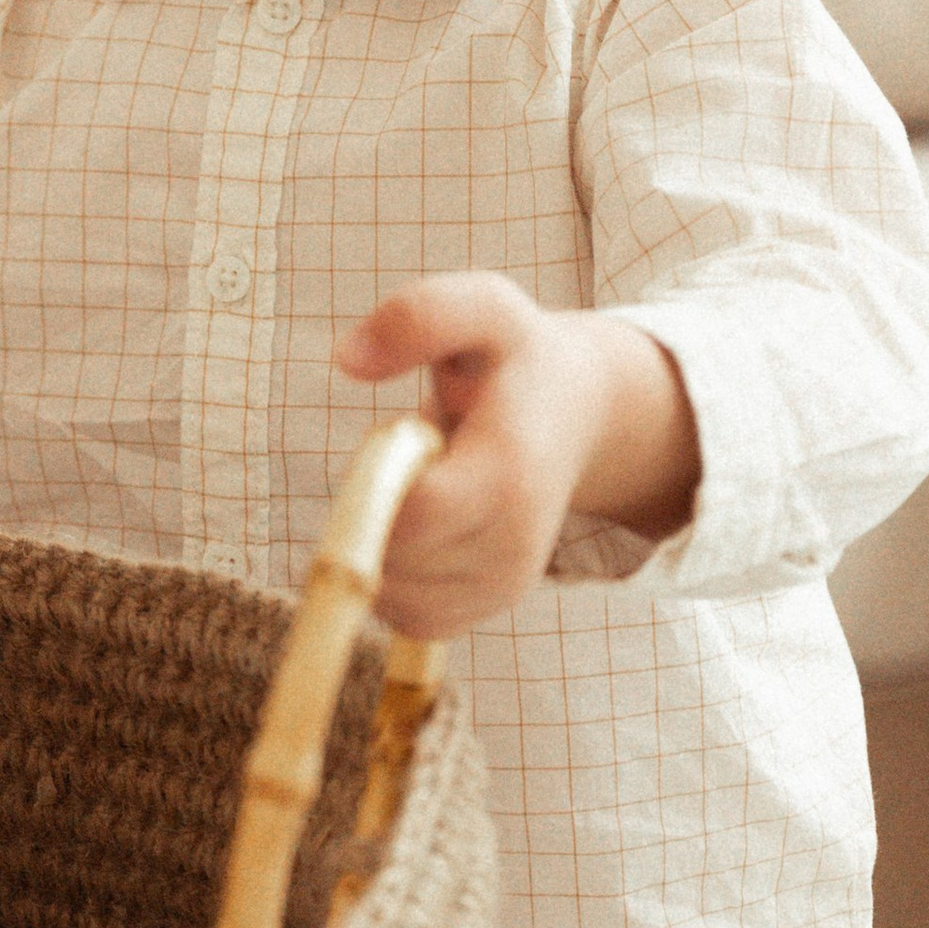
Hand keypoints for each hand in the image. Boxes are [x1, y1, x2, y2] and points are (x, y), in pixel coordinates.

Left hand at [335, 270, 698, 634]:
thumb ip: (420, 316)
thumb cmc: (517, 356)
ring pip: (389, 597)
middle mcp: (513, 547)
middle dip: (369, 509)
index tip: (393, 440)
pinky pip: (406, 618)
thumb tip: (348, 360)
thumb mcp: (482, 309)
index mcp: (510, 475)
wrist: (580, 412)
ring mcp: (503, 585)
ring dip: (378, 541)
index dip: (372, 485)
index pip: (411, 518)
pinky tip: (421, 524)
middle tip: (411, 457)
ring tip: (424, 486)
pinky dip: (391, 576)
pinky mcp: (487, 607)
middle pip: (389, 563)